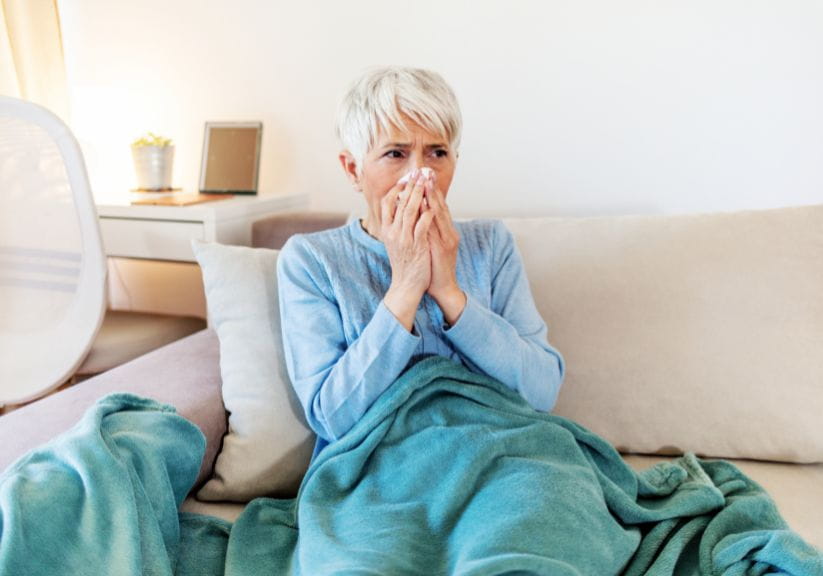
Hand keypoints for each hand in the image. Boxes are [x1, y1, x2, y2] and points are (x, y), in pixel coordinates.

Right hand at [380, 170, 435, 330]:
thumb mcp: (396, 242)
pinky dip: (427, 214)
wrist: (406, 286)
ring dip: (419, 194)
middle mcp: (393, 232)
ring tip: (426, 181)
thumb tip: (401, 208)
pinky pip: (422, 227)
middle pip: (400, 202)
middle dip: (410, 186)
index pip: (387, 203)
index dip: (396, 188)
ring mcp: (404, 239)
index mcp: (387, 230)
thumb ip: (397, 225)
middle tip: (418, 172)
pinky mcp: (416, 247)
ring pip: (410, 211)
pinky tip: (433, 205)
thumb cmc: (405, 263)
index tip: (406, 178)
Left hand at [425, 179, 465, 325]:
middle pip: (441, 207)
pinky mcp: (443, 248)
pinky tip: (423, 207)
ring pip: (439, 215)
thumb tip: (421, 217)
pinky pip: (434, 228)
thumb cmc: (436, 268)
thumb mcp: (433, 246)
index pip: (440, 208)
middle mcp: (449, 233)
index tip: (426, 177)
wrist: (443, 288)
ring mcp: (447, 240)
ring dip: (432, 198)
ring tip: (425, 183)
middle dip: (433, 189)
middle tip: (426, 173)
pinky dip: (429, 216)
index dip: (434, 192)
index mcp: (447, 232)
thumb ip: (430, 231)